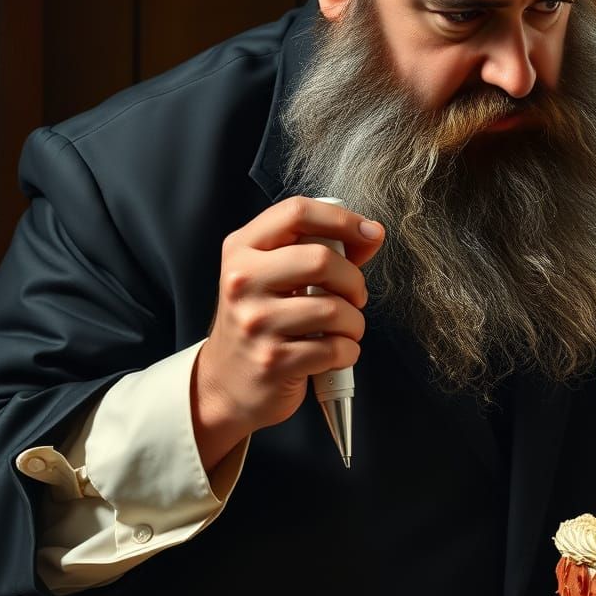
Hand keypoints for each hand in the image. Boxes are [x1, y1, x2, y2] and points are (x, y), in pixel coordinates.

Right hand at [191, 197, 384, 469]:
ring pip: (335, 309)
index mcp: (242, 249)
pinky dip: (348, 352)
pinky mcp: (273, 361)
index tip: (369, 233)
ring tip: (344, 329)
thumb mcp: (275, 276)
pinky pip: (335, 348)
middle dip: (353, 280)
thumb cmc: (260, 322)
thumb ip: (319, 250)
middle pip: (322, 260)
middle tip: (354, 296)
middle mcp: (242, 281)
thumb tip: (371, 234)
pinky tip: (335, 353)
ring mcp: (256, 323)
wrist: (224, 384)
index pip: (297, 212)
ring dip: (355, 323)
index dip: (342, 219)